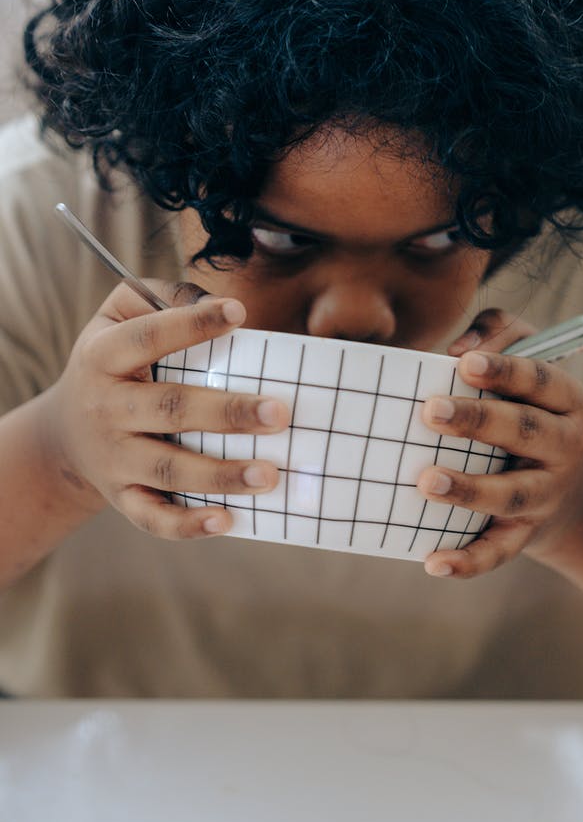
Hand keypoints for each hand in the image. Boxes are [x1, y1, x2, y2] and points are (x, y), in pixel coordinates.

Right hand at [39, 280, 287, 539]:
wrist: (63, 432)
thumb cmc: (113, 359)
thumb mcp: (118, 314)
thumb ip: (165, 296)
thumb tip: (220, 303)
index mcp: (104, 356)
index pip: (149, 337)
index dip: (193, 324)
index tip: (239, 312)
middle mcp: (106, 408)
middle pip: (170, 410)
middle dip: (228, 413)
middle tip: (280, 412)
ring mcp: (114, 458)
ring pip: (169, 470)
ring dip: (221, 475)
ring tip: (270, 473)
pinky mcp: (122, 496)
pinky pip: (152, 517)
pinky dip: (187, 525)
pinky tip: (227, 520)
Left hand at [418, 308, 582, 578]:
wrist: (566, 487)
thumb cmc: (526, 404)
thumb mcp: (526, 359)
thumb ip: (498, 333)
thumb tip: (457, 349)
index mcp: (566, 400)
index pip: (540, 380)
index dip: (505, 370)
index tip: (463, 363)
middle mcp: (564, 447)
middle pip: (525, 432)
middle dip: (478, 421)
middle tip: (430, 410)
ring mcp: (546, 494)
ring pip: (511, 494)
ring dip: (469, 489)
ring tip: (425, 480)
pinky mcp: (525, 533)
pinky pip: (498, 550)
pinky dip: (467, 561)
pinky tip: (432, 563)